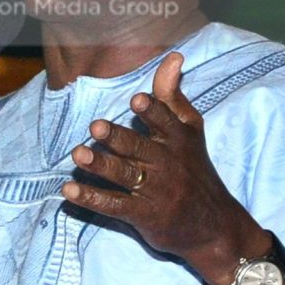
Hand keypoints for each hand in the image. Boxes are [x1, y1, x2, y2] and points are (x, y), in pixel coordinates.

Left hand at [63, 52, 264, 283]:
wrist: (214, 227)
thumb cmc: (195, 170)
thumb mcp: (191, 131)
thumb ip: (173, 96)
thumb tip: (172, 57)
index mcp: (179, 140)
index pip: (165, 122)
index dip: (152, 111)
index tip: (136, 100)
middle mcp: (167, 165)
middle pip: (139, 148)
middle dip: (117, 138)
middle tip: (95, 127)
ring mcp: (155, 192)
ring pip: (124, 175)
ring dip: (99, 165)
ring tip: (77, 154)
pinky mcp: (144, 216)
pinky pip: (114, 206)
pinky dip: (91, 198)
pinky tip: (69, 190)